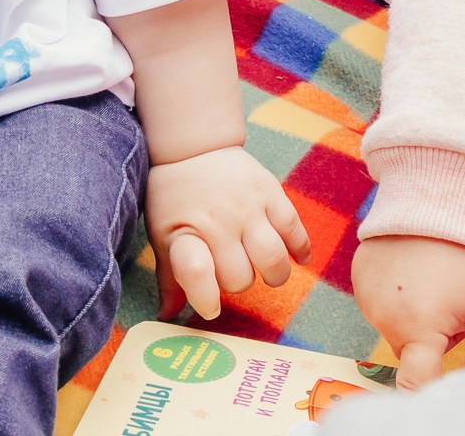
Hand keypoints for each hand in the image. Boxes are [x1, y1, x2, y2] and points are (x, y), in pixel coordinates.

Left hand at [144, 147, 310, 320]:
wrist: (194, 148)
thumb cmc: (175, 199)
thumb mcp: (163, 235)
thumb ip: (170, 277)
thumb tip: (169, 317)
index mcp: (185, 234)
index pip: (196, 274)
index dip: (205, 298)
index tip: (211, 309)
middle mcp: (217, 221)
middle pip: (240, 277)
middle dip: (239, 283)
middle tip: (236, 272)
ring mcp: (247, 205)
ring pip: (272, 259)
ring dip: (274, 275)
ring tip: (269, 274)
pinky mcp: (270, 191)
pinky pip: (294, 228)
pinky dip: (300, 249)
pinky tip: (298, 258)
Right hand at [350, 234, 464, 389]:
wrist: (429, 200)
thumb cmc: (463, 252)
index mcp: (419, 329)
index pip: (413, 384)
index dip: (422, 394)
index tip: (430, 393)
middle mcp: (385, 319)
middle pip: (410, 351)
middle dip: (430, 337)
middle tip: (448, 304)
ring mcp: (366, 299)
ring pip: (395, 327)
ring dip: (412, 316)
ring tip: (429, 281)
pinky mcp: (358, 281)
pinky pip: (378, 303)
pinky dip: (394, 296)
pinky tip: (410, 272)